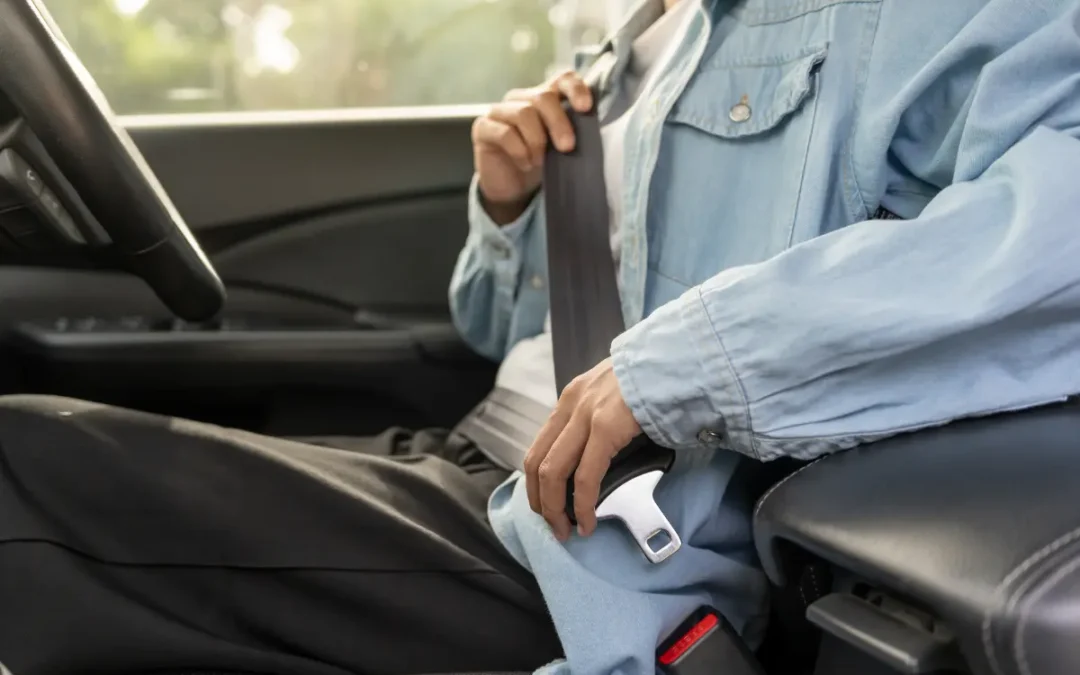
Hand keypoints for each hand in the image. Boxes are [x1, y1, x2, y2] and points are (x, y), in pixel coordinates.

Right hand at [471, 70, 593, 223]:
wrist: (513, 190)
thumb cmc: (541, 165)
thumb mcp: (561, 147)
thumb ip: (573, 130)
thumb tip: (593, 123)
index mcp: (545, 98)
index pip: (562, 79)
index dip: (575, 88)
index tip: (585, 108)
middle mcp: (521, 99)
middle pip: (543, 97)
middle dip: (558, 122)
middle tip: (568, 147)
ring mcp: (500, 111)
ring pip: (524, 113)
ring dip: (537, 141)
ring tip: (540, 162)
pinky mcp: (483, 127)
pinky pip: (504, 133)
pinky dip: (519, 151)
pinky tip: (525, 163)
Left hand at [524, 358, 641, 540]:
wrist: (680, 357)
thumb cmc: (658, 379)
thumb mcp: (617, 394)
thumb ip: (602, 418)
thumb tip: (600, 455)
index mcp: (573, 396)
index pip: (539, 446)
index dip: (537, 483)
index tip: (547, 506)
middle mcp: (573, 403)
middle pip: (537, 462)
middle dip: (541, 501)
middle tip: (553, 526)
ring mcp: (587, 413)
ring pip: (553, 472)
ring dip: (555, 508)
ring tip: (566, 530)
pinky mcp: (607, 426)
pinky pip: (585, 476)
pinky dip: (582, 504)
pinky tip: (587, 520)